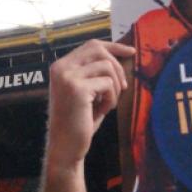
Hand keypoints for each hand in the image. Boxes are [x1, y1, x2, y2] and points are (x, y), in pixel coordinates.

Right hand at [46, 40, 135, 168]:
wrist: (65, 146)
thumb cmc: (78, 121)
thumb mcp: (85, 91)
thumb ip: (95, 73)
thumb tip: (121, 55)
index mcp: (60, 66)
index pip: (91, 45)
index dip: (114, 46)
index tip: (131, 51)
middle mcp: (61, 68)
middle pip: (100, 50)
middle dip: (117, 67)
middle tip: (123, 87)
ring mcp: (68, 77)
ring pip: (107, 67)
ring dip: (115, 87)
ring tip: (108, 104)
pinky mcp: (77, 89)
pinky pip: (108, 84)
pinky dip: (111, 99)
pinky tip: (103, 111)